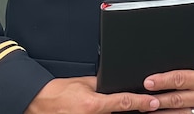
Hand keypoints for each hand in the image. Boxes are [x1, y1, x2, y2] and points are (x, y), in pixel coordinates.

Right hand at [25, 76, 160, 112]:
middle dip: (134, 112)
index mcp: (93, 104)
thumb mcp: (85, 83)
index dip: (141, 102)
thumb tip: (120, 83)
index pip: (123, 102)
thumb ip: (104, 85)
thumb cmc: (61, 92)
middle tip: (149, 109)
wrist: (40, 102)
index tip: (153, 103)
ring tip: (137, 111)